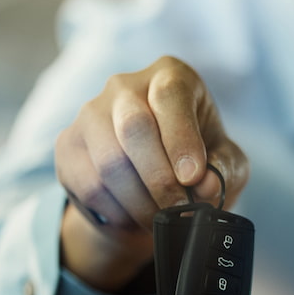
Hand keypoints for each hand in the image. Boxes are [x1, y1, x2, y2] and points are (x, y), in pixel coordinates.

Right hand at [57, 56, 250, 291]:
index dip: (181, 140)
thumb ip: (224, 168)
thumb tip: (206, 184)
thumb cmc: (195, 162)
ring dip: (141, 203)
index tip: (193, 179)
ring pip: (109, 163)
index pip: (169, 96)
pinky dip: (118, 212)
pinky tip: (135, 216)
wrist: (153, 182)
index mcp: (170, 76)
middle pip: (134, 127)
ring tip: (162, 218)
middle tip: (180, 209)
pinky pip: (89, 186)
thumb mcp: (225, 162)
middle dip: (161, 179)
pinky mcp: (68, 145)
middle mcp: (125, 86)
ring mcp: (90, 113)